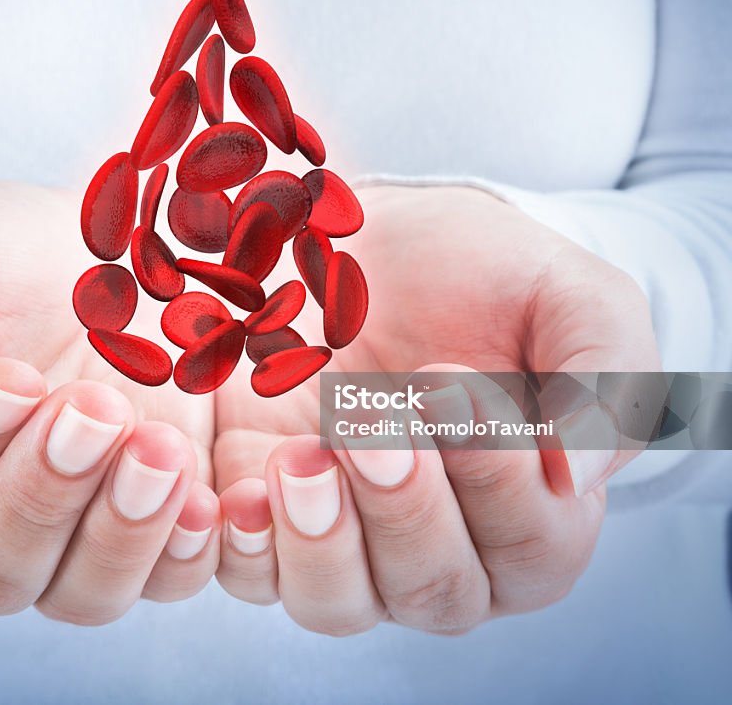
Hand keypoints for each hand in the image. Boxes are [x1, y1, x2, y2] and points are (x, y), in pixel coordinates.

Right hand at [0, 182, 218, 622]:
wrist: (87, 249)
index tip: (9, 376)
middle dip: (43, 491)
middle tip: (95, 406)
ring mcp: (71, 535)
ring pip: (80, 594)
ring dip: (121, 530)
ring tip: (160, 447)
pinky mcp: (149, 522)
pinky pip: (165, 581)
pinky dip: (186, 552)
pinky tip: (208, 498)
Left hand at [213, 185, 660, 634]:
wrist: (379, 241)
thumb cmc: (484, 277)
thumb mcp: (569, 297)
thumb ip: (604, 374)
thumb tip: (581, 475)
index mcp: (535, 513)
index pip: (531, 546)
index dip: (494, 478)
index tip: (450, 383)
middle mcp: (443, 549)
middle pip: (432, 590)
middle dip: (404, 508)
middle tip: (372, 420)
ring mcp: (348, 538)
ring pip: (337, 602)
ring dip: (321, 540)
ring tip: (302, 457)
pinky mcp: (269, 511)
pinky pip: (252, 575)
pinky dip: (244, 548)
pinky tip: (239, 495)